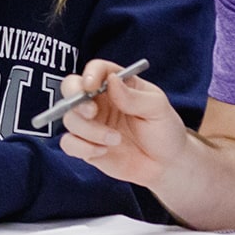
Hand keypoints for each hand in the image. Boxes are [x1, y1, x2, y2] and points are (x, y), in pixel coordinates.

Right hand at [56, 59, 193, 189]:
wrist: (166, 165)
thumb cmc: (165, 131)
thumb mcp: (158, 109)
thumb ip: (134, 97)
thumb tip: (112, 80)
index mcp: (117, 85)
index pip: (96, 69)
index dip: (90, 74)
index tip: (92, 86)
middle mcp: (99, 101)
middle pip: (70, 88)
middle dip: (75, 98)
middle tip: (92, 112)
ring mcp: (91, 124)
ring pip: (70, 119)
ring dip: (90, 131)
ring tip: (116, 140)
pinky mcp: (86, 146)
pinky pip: (68, 143)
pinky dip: (82, 148)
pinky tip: (103, 152)